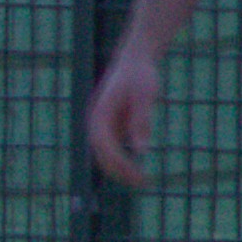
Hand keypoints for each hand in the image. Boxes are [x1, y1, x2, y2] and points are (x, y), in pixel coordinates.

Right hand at [83, 49, 158, 185]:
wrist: (136, 58)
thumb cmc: (140, 75)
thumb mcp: (144, 96)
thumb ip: (141, 122)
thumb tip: (141, 151)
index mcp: (99, 113)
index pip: (105, 145)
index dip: (119, 162)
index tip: (137, 174)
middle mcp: (97, 121)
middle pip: (102, 153)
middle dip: (119, 171)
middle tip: (141, 184)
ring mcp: (104, 123)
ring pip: (107, 153)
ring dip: (120, 168)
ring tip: (141, 181)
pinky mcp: (113, 123)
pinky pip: (114, 147)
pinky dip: (123, 160)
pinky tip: (137, 169)